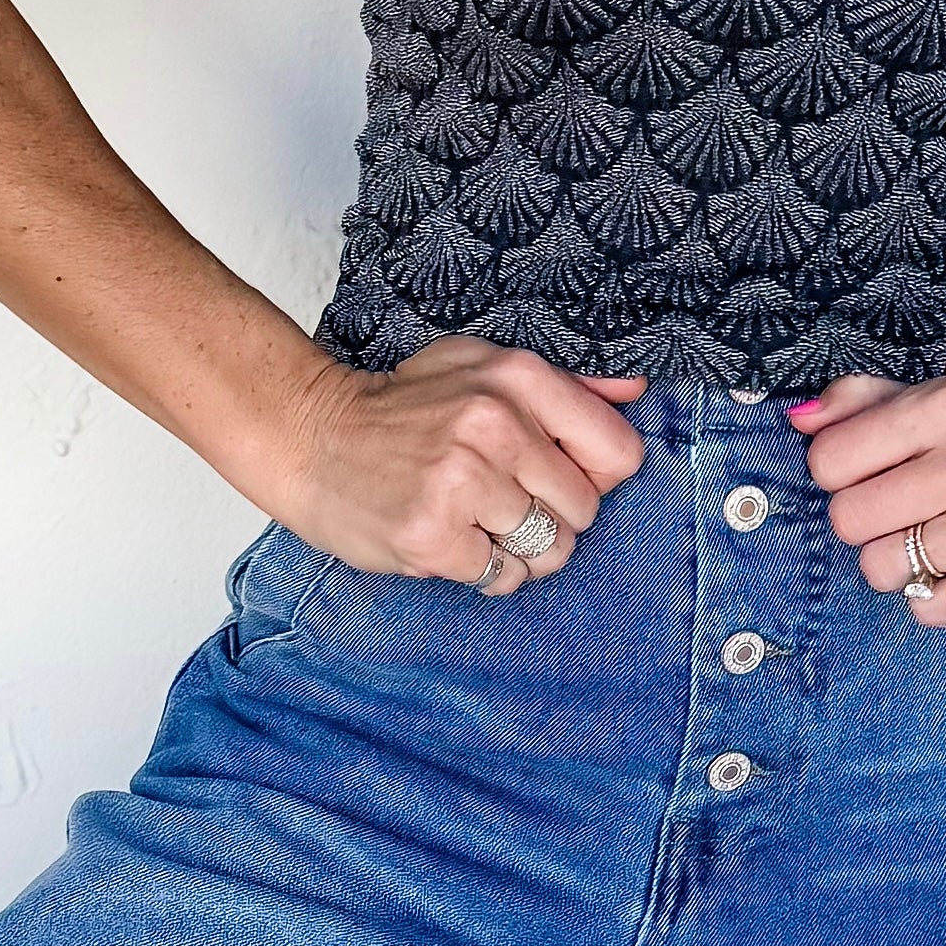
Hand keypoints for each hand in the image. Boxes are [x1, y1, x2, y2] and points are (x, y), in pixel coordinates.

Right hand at [269, 340, 648, 593]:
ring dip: (520, 549)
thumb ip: (565, 385)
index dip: (596, 475)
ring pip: (550, 550)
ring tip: (474, 522)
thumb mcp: (479, 368)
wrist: (309, 437)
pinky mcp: (432, 536)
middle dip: (552, 516)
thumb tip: (636, 388)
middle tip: (498, 499)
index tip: (555, 474)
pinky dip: (483, 571)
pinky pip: (503, 577)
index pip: (618, 451)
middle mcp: (494, 425)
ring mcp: (461, 482)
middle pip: (584, 508)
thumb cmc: (401, 409)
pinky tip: (449, 540)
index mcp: (516, 377)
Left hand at [789, 364, 945, 622]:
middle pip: (848, 520)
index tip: (872, 476)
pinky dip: (936, 596)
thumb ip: (872, 400)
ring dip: (900, 563)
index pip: (831, 460)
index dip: (840, 474)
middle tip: (907, 513)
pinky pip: (927, 608)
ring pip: (882, 569)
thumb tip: (800, 419)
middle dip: (867, 522)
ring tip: (940, 542)